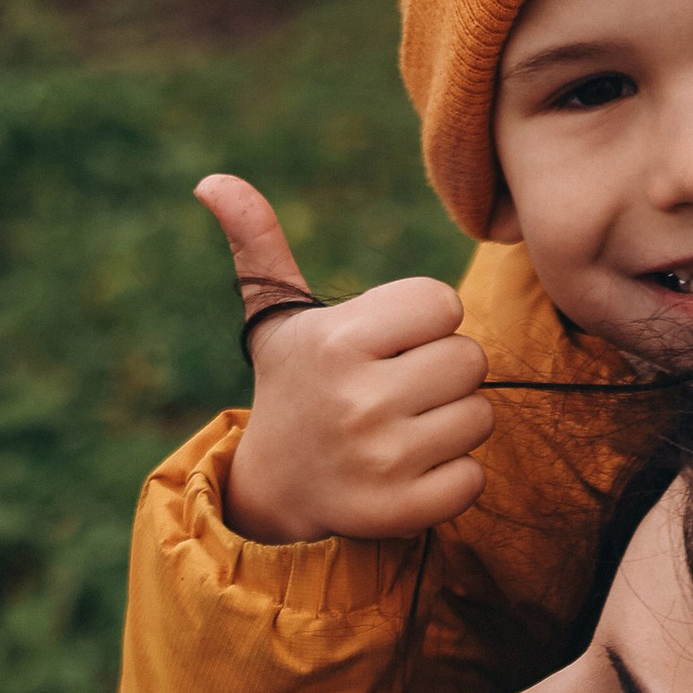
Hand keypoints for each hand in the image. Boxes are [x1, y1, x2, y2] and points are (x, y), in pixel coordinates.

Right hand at [196, 173, 492, 543]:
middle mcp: (357, 400)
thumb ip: (259, 244)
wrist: (276, 489)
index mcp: (337, 341)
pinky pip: (474, 479)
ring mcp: (380, 461)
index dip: (426, 320)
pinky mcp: (400, 511)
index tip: (390, 343)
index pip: (443, 304)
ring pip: (479, 417)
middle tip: (400, 388)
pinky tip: (412, 469)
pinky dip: (454, 476)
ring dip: (452, 422)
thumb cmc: (295, 386)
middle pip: (470, 359)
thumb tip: (212, 181)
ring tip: (405, 427)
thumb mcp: (276, 318)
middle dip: (444, 370)